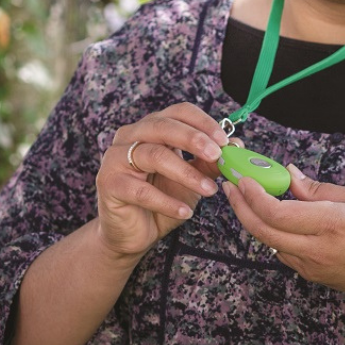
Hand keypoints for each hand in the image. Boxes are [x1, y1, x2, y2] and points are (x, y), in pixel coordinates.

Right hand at [95, 103, 229, 259]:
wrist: (132, 233)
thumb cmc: (160, 199)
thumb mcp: (191, 179)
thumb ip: (209, 162)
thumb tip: (235, 145)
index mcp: (151, 127)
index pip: (178, 112)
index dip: (202, 122)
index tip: (224, 141)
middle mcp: (131, 136)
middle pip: (163, 126)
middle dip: (194, 139)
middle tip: (217, 155)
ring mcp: (116, 158)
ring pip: (154, 155)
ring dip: (186, 172)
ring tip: (208, 190)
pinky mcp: (109, 184)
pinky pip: (141, 190)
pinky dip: (166, 201)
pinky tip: (185, 211)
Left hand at [223, 164, 344, 305]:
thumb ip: (317, 189)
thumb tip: (288, 174)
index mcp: (332, 224)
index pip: (277, 213)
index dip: (253, 195)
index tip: (243, 178)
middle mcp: (319, 250)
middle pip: (263, 231)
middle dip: (241, 207)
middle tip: (231, 186)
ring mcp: (315, 268)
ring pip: (270, 243)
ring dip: (253, 220)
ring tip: (246, 196)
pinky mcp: (315, 277)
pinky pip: (283, 253)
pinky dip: (272, 233)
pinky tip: (273, 217)